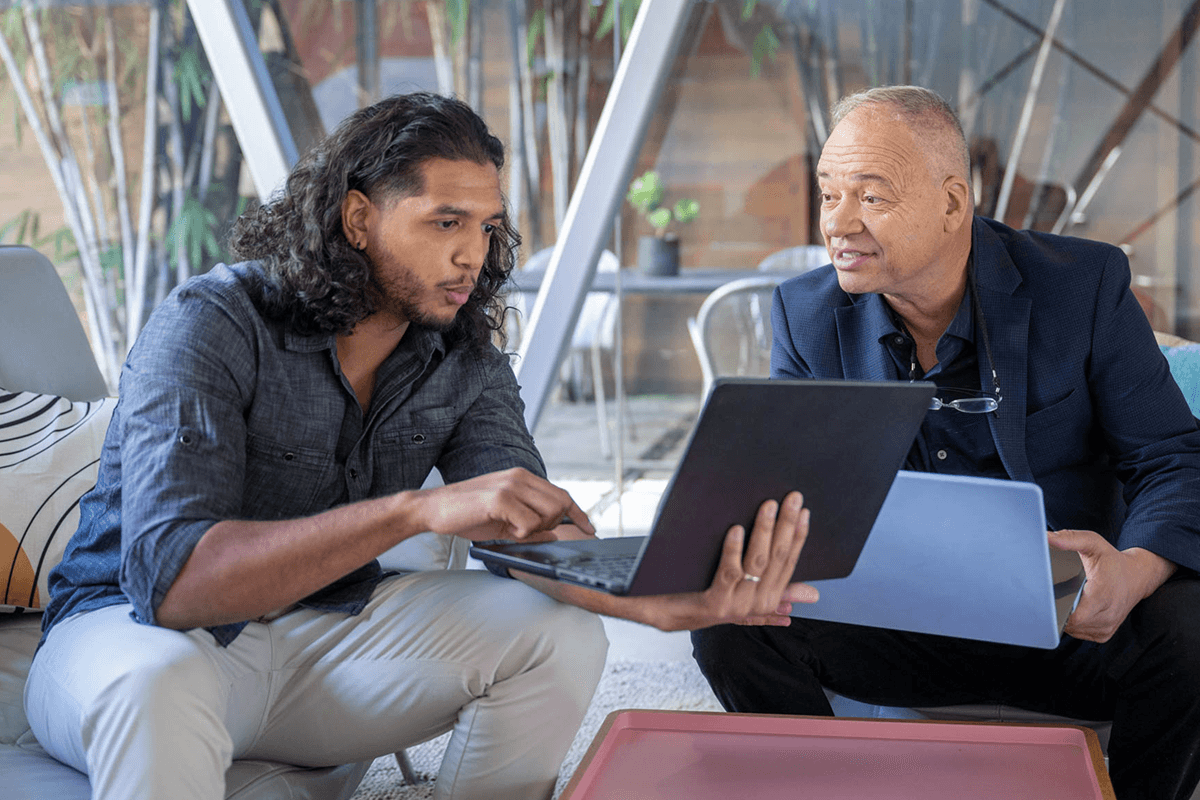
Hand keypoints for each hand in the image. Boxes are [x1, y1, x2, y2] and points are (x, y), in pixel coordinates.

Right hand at [408, 468, 593, 541]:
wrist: (433, 510)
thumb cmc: (467, 514)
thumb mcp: (504, 520)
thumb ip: (529, 524)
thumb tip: (554, 533)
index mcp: (522, 478)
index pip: (562, 494)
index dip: (579, 514)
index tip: (590, 529)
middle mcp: (520, 477)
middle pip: (560, 504)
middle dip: (552, 524)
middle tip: (526, 532)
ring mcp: (511, 485)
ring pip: (547, 513)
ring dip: (535, 529)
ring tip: (512, 530)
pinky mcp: (500, 498)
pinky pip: (528, 522)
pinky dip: (522, 532)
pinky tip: (506, 530)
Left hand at [632, 491, 818, 631]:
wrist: (671, 615)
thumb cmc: (710, 598)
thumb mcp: (751, 600)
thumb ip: (783, 594)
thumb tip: (813, 593)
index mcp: (768, 599)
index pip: (789, 562)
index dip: (798, 536)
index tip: (804, 511)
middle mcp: (757, 603)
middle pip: (776, 557)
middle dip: (786, 525)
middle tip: (792, 498)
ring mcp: (737, 604)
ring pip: (756, 562)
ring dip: (764, 531)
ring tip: (768, 506)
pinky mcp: (716, 602)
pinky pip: (728, 572)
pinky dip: (733, 549)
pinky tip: (735, 529)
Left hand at [1050, 529, 1176, 642]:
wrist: (1138, 576)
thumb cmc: (1113, 561)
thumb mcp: (1093, 544)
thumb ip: (1070, 539)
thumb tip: (1047, 537)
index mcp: (1102, 596)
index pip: (1072, 616)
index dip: (1057, 609)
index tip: (1051, 596)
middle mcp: (1106, 616)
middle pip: (1069, 623)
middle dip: (1059, 610)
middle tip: (1058, 594)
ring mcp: (1106, 628)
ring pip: (1073, 630)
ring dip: (1066, 617)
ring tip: (1069, 599)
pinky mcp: (1104, 634)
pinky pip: (1080, 633)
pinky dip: (1074, 624)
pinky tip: (1076, 609)